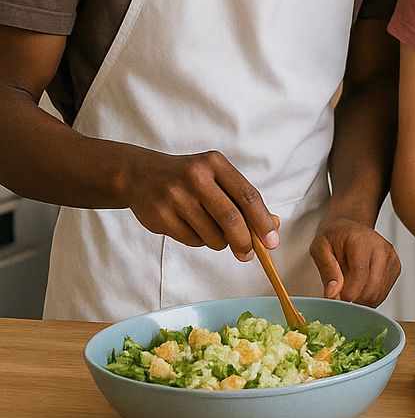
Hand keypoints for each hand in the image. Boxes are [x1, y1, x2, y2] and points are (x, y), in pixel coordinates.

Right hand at [121, 148, 276, 260]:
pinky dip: (200, 241)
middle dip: (245, 241)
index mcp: (215, 163)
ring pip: (212, 235)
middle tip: (249, 254)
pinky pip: (193, 241)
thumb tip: (272, 226)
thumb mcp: (216, 177)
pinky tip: (191, 227)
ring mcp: (175, 197)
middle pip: (231, 219)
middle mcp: (195, 177)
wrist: (140, 175)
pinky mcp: (160, 216)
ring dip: (220, 242)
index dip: (263, 221)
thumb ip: (243, 200)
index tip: (272, 240)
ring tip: (212, 230)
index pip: (248, 196)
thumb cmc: (189, 179)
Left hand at [310, 218, 399, 305]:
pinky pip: (383, 293)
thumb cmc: (335, 237)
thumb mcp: (320, 248)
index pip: (360, 274)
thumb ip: (327, 269)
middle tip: (339, 298)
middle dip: (353, 300)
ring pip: (378, 294)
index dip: (348, 293)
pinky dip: (369, 298)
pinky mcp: (395, 268)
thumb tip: (333, 293)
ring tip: (348, 290)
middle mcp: (382, 248)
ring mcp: (391, 258)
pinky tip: (358, 289)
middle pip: (371, 287)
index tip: (335, 299)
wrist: (350, 229)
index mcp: (362, 240)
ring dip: (360, 300)